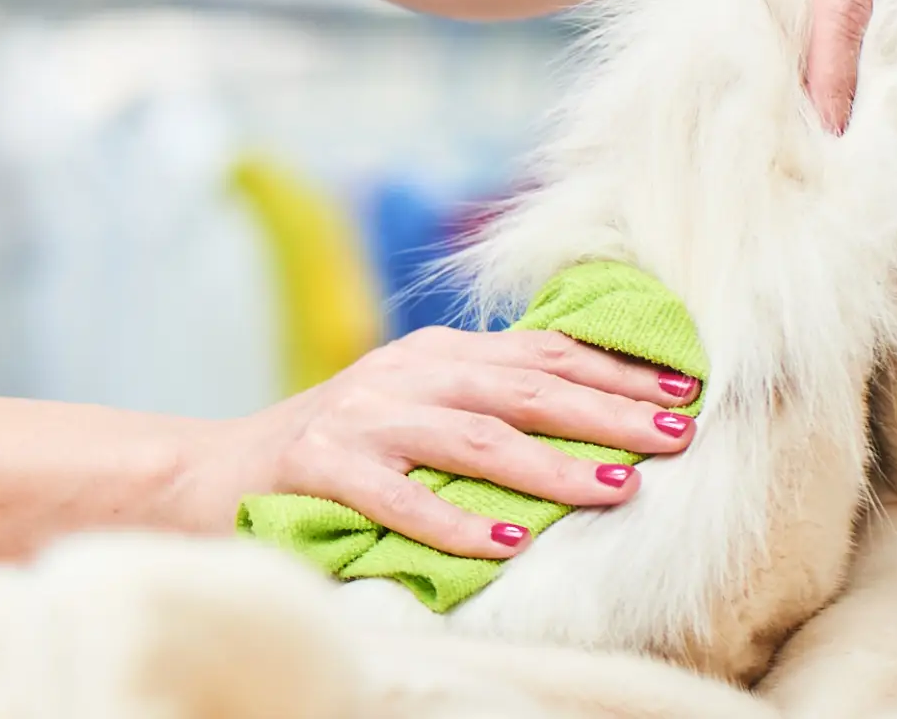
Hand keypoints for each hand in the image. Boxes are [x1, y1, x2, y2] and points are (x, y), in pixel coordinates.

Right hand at [176, 326, 698, 557]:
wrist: (209, 473)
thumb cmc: (335, 452)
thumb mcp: (414, 411)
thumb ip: (484, 405)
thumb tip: (592, 414)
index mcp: (433, 355)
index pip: (540, 353)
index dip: (614, 370)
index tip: (687, 391)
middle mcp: (402, 374)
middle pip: (520, 386)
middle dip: (604, 409)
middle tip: (676, 433)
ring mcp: (360, 419)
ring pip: (470, 436)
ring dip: (549, 464)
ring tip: (615, 488)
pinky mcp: (320, 467)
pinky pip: (397, 497)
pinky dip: (455, 520)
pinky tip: (507, 542)